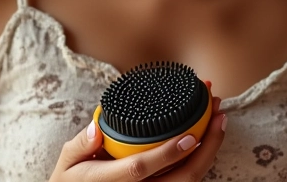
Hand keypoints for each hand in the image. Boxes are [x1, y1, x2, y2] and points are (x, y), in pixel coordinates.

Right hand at [49, 94, 226, 180]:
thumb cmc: (72, 181)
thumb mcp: (67, 162)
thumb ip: (81, 144)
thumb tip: (96, 129)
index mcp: (112, 181)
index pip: (143, 168)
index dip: (167, 154)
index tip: (189, 136)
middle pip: (182, 178)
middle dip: (207, 146)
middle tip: (218, 112)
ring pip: (189, 179)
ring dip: (209, 149)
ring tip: (218, 118)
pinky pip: (184, 177)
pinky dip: (202, 156)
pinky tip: (208, 135)